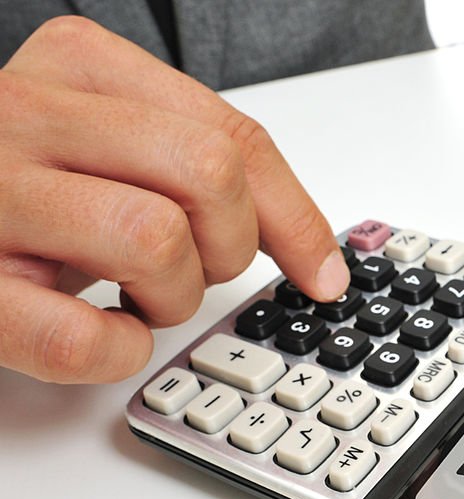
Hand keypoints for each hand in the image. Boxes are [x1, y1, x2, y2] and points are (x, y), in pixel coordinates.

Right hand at [0, 17, 347, 382]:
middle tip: (195, 271)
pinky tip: (100, 333)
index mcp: (82, 68)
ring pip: (154, 239)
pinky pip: (78, 335)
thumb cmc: (24, 186)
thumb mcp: (111, 152)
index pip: (234, 137)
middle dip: (229, 247)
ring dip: (170, 296)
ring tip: (133, 296)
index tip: (321, 273)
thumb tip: (312, 251)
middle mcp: (29, 113)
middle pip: (210, 174)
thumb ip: (198, 169)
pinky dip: (114, 352)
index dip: (295, 218)